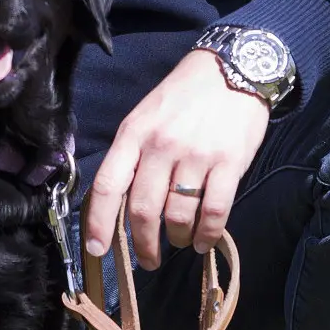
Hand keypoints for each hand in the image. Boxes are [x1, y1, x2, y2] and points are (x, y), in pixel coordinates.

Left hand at [84, 49, 269, 269]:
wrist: (231, 69)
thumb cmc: (183, 96)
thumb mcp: (145, 115)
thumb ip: (132, 154)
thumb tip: (117, 201)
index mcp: (133, 133)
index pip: (107, 185)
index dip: (98, 223)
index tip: (98, 250)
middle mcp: (160, 145)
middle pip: (142, 209)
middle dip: (143, 244)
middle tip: (148, 260)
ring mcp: (195, 155)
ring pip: (177, 215)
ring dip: (176, 238)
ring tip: (179, 241)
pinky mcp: (229, 162)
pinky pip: (214, 212)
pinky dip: (207, 234)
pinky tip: (203, 241)